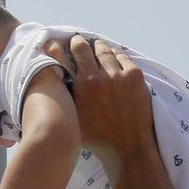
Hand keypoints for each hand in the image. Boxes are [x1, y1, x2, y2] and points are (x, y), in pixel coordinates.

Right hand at [44, 35, 150, 167]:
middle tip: (80, 44)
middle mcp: (97, 77)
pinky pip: (123, 57)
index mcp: (80, 86)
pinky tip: (114, 59)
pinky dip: (116, 56)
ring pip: (105, 50)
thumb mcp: (72, 118)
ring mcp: (117, 75)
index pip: (68, 53)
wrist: (127, 145)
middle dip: (80, 43)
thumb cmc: (96, 138)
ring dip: (99, 48)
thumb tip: (55, 79)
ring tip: (97, 50)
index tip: (63, 44)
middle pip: (84, 47)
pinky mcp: (134, 75)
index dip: (64, 46)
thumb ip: (64, 97)